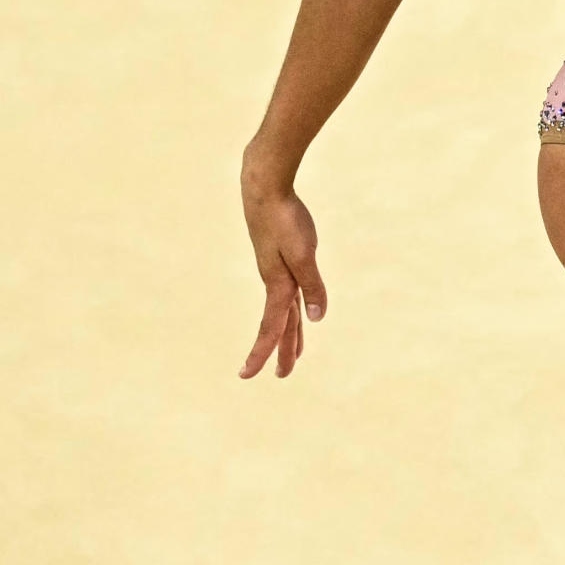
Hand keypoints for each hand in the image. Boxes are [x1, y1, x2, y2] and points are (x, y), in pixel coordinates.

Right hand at [237, 171, 328, 378]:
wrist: (264, 188)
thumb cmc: (284, 218)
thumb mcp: (304, 253)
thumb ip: (312, 285)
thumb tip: (317, 319)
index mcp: (278, 284)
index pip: (272, 327)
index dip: (264, 353)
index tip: (248, 375)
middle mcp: (275, 282)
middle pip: (280, 325)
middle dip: (282, 351)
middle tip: (281, 376)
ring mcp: (276, 271)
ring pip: (285, 310)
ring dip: (290, 334)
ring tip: (295, 354)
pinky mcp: (280, 259)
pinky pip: (288, 293)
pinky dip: (293, 308)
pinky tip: (298, 310)